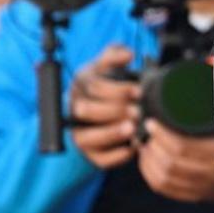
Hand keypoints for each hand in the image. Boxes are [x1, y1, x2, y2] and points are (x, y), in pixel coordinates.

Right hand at [69, 44, 140, 168]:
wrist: (101, 107)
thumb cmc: (107, 84)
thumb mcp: (108, 65)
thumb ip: (115, 54)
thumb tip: (126, 54)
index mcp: (81, 85)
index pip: (93, 87)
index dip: (118, 90)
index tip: (138, 91)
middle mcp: (75, 109)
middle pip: (86, 111)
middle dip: (114, 110)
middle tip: (137, 110)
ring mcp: (80, 133)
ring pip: (87, 137)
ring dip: (111, 133)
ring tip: (132, 127)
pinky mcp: (90, 153)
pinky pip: (98, 159)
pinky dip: (116, 156)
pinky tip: (131, 147)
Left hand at [138, 119, 213, 201]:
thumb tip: (210, 63)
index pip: (182, 147)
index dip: (162, 135)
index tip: (152, 122)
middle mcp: (212, 174)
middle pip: (170, 164)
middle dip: (152, 147)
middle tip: (145, 133)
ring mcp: (204, 188)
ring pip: (165, 179)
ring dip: (149, 162)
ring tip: (144, 146)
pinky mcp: (198, 195)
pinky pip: (168, 189)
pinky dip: (152, 176)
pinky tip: (148, 164)